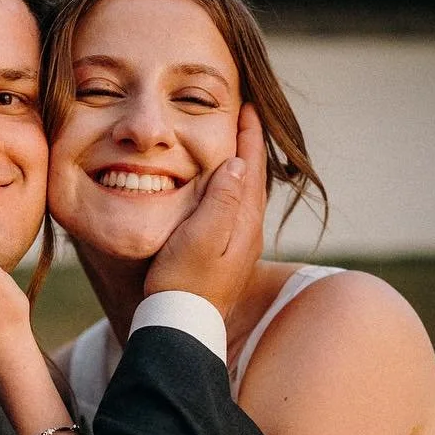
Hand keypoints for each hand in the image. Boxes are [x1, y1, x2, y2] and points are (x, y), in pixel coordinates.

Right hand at [144, 102, 266, 316]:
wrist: (181, 328)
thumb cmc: (183, 283)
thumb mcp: (200, 238)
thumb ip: (221, 201)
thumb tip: (237, 163)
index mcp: (244, 222)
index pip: (251, 167)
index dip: (248, 135)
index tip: (246, 105)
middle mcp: (248, 233)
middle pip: (253, 178)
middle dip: (249, 146)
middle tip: (243, 117)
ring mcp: (239, 247)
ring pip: (245, 195)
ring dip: (241, 168)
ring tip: (233, 145)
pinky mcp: (225, 258)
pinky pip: (234, 211)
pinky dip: (230, 190)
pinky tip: (220, 193)